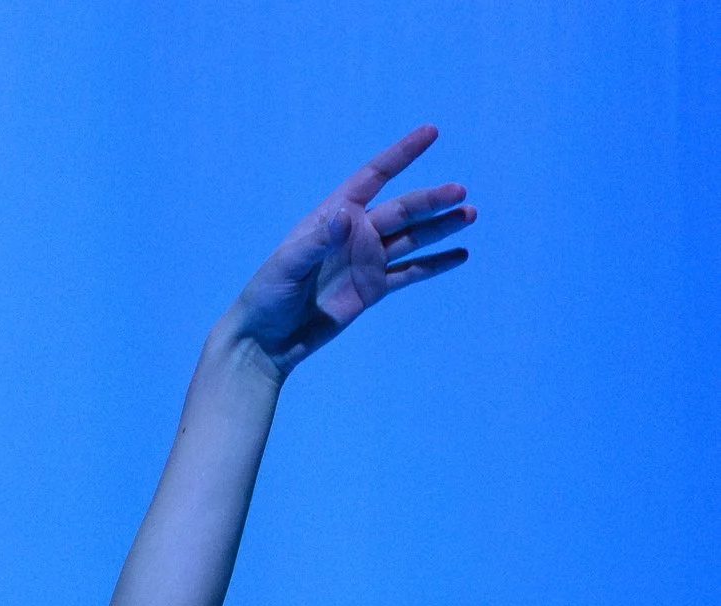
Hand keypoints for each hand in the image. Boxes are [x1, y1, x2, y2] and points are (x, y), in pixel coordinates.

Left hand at [228, 129, 472, 375]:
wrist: (267, 341)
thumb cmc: (267, 297)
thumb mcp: (287, 267)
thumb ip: (317, 241)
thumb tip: (347, 216)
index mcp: (334, 216)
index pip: (373, 177)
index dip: (401, 154)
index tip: (430, 133)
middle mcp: (356, 233)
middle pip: (402, 210)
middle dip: (431, 201)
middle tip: (460, 194)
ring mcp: (367, 261)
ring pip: (412, 238)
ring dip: (441, 227)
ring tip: (469, 216)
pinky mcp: (373, 289)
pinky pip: (410, 273)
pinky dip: (435, 265)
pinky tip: (460, 255)